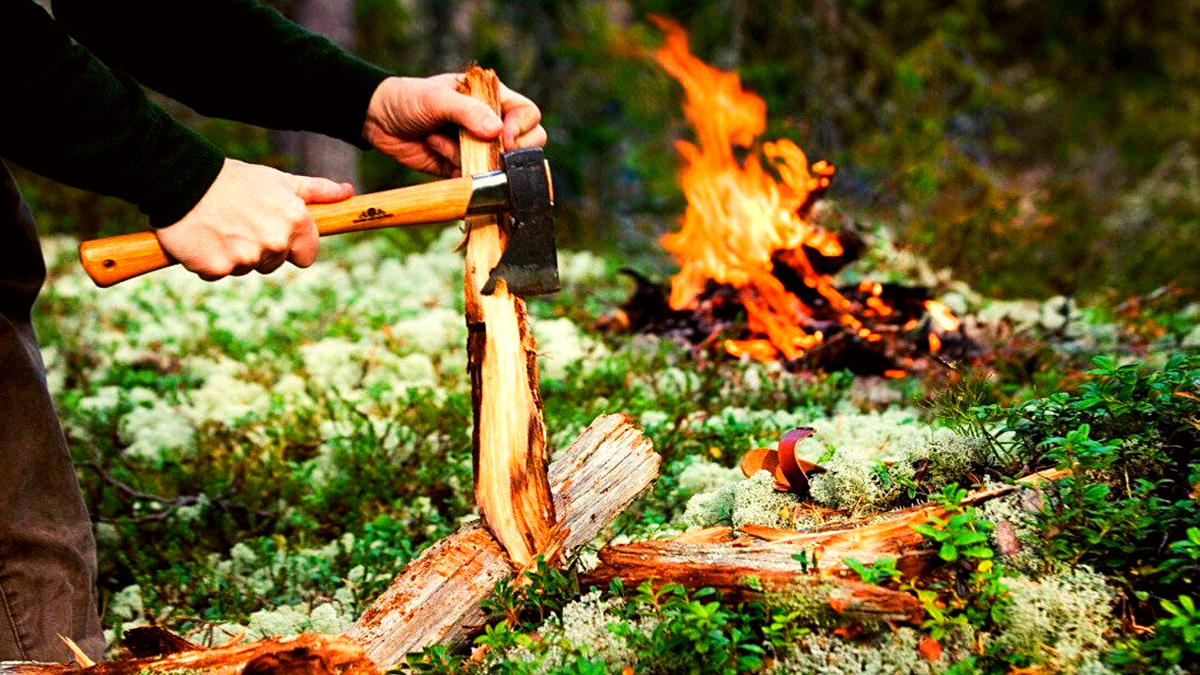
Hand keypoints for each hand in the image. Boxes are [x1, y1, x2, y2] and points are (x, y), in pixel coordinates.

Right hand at [155, 158, 352, 280]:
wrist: (179, 177)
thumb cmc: (235, 179)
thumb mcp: (278, 180)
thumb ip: (316, 191)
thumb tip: (348, 192)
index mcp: (294, 221)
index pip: (307, 256)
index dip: (293, 247)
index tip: (276, 234)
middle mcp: (274, 242)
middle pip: (275, 264)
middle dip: (260, 249)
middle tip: (239, 222)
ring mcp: (245, 258)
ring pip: (246, 269)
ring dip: (234, 255)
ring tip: (220, 226)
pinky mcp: (216, 269)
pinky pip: (218, 274)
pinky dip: (209, 260)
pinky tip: (202, 237)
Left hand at [362, 74, 546, 176]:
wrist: (375, 120)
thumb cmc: (408, 99)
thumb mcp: (438, 99)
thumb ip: (468, 112)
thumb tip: (498, 132)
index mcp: (491, 98)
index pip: (528, 114)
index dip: (522, 128)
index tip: (503, 137)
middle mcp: (490, 123)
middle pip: (526, 144)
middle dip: (503, 150)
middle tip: (477, 146)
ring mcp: (478, 148)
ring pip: (498, 166)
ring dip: (468, 157)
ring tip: (438, 140)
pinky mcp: (462, 168)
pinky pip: (476, 179)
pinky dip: (457, 169)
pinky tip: (434, 149)